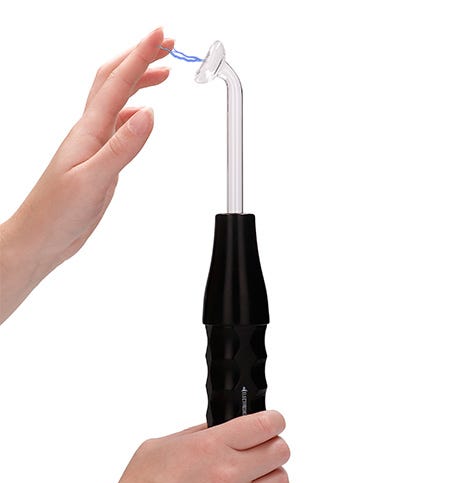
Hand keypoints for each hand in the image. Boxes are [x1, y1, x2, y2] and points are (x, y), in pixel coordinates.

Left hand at [0, 28, 171, 322]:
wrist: (40, 237)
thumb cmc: (57, 212)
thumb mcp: (93, 180)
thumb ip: (122, 147)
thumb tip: (148, 114)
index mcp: (88, 131)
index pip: (117, 82)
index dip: (140, 56)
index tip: (161, 36)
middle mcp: (90, 131)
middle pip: (114, 80)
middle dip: (141, 57)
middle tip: (167, 45)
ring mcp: (94, 144)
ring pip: (117, 100)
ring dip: (139, 80)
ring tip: (163, 73)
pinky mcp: (99, 160)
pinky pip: (118, 125)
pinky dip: (135, 111)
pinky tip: (143, 117)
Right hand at [0, 412, 289, 482]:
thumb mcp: (162, 445)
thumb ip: (197, 433)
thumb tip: (220, 427)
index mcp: (210, 446)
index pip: (266, 424)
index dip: (274, 420)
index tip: (273, 423)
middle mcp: (228, 474)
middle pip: (280, 450)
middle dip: (274, 447)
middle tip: (264, 452)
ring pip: (281, 481)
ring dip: (272, 477)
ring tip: (257, 481)